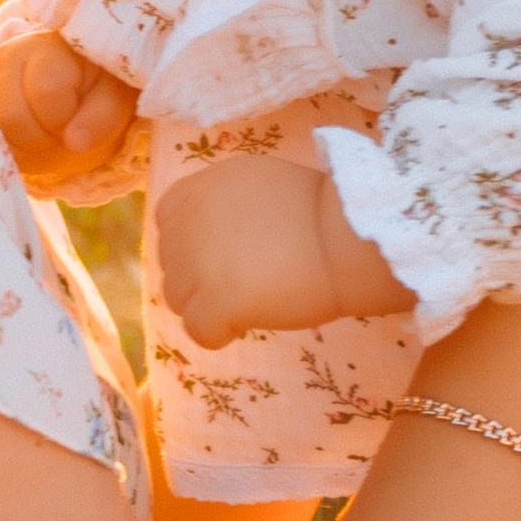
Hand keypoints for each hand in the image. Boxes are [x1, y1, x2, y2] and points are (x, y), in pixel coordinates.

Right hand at [0, 32, 139, 194]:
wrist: (68, 85)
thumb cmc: (94, 91)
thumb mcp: (113, 99)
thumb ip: (103, 117)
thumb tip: (74, 142)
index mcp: (51, 47)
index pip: (46, 92)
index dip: (63, 120)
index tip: (75, 119)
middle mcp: (9, 53)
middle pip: (10, 116)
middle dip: (38, 138)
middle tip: (54, 131)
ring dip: (16, 146)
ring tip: (35, 134)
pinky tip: (14, 139)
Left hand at [156, 154, 409, 347]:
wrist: (353, 238)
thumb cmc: (322, 214)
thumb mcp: (262, 186)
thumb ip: (227, 207)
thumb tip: (213, 239)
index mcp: (203, 186)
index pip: (167, 219)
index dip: (191, 242)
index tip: (224, 255)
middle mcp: (191, 220)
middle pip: (171, 263)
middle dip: (200, 277)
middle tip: (245, 282)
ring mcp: (199, 261)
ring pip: (178, 299)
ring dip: (207, 306)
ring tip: (249, 303)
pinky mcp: (215, 301)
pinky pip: (198, 331)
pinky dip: (218, 334)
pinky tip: (244, 326)